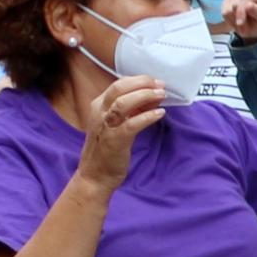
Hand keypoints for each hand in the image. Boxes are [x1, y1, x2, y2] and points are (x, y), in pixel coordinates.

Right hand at [74, 73, 168, 189]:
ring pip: (123, 103)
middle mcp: (99, 113)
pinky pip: (131, 124)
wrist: (95, 176)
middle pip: (119, 88)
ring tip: (162, 95)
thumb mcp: (117, 124)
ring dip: (145, 96)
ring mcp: (105, 126)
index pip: (118, 84)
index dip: (139, 80)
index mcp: (98, 106)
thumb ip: (133, 110)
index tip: (155, 82)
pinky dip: (147, 117)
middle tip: (160, 85)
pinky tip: (160, 114)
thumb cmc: (108, 149)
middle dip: (142, 83)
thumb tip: (153, 97)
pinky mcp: (114, 141)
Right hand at [223, 0, 256, 42]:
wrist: (255, 28)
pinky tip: (237, 22)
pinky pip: (224, 12)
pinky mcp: (227, 1)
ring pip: (228, 9)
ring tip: (242, 26)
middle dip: (237, 18)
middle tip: (244, 30)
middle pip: (235, 3)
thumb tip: (248, 5)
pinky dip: (229, 20)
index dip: (241, 11)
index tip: (240, 23)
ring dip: (234, 21)